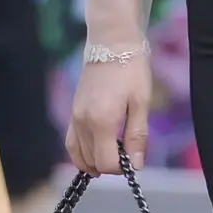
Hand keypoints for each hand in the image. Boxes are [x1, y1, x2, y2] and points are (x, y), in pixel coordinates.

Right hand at [67, 53, 151, 174]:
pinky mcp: (73, 112)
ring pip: (78, 154)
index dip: (122, 168)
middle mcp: (83, 122)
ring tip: (113, 157)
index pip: (106, 162)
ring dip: (95, 161)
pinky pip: (71, 141)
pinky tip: (96, 151)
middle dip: (110, 165)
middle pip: (91, 161)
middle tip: (127, 155)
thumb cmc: (131, 71)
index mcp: (101, 121)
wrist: (111, 44)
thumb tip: (135, 165)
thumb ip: (136, 135)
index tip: (133, 161)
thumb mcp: (141, 103)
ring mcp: (74, 117)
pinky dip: (81, 152)